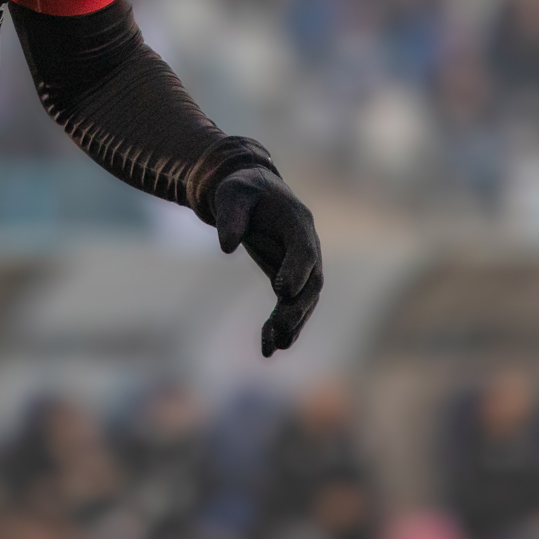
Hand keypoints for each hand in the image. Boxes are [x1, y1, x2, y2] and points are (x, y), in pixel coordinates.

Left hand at [213, 167, 323, 356]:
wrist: (250, 193)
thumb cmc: (241, 190)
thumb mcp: (231, 194)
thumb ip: (231, 216)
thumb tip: (226, 246)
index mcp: (297, 221)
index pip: (304, 250)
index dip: (297, 271)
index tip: (283, 291)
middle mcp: (306, 245)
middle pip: (311, 281)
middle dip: (298, 307)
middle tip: (281, 328)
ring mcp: (301, 264)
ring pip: (304, 300)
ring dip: (292, 323)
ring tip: (276, 345)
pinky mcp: (289, 278)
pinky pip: (290, 306)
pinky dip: (280, 326)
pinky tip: (268, 348)